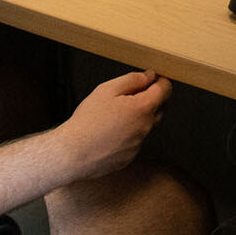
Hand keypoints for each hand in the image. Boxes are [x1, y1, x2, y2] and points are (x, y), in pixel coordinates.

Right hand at [53, 70, 171, 178]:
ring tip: (116, 116)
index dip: (160, 81)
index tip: (153, 79)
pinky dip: (129, 135)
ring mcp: (138, 145)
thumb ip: (133, 80)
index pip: (165, 90)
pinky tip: (111, 132)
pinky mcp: (129, 158)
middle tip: (131, 96)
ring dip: (140, 118)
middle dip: (151, 99)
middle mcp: (145, 128)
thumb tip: (149, 76)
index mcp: (143, 109)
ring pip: (147, 126)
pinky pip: (136, 142)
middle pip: (160, 108)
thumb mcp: (107, 89)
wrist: (70, 154)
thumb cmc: (86, 121)